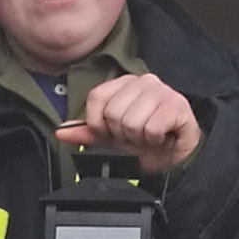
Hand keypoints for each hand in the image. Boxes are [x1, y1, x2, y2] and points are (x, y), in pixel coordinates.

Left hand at [62, 73, 202, 175]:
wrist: (176, 157)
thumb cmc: (145, 143)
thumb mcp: (111, 138)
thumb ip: (87, 132)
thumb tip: (60, 131)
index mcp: (124, 83)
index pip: (97, 98)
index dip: (99, 123)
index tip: (112, 133)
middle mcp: (143, 81)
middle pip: (113, 112)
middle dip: (122, 134)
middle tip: (135, 136)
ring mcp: (162, 91)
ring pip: (132, 121)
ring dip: (139, 138)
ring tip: (148, 137)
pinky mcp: (178, 105)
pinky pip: (152, 128)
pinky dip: (154, 139)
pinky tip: (161, 137)